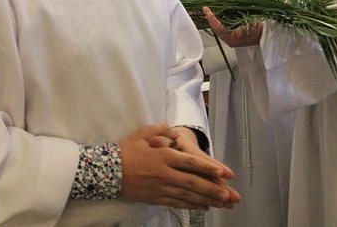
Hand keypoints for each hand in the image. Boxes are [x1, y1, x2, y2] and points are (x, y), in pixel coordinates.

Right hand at [120, 123, 239, 210]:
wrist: (107, 171)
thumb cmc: (126, 150)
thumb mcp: (142, 132)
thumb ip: (161, 129)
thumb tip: (175, 131)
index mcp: (164, 156)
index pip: (190, 163)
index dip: (208, 168)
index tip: (223, 172)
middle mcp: (164, 173)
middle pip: (192, 182)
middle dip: (212, 189)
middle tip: (229, 195)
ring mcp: (160, 188)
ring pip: (187, 196)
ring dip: (206, 200)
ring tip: (221, 203)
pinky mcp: (155, 198)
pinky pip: (176, 203)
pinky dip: (191, 206)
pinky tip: (203, 207)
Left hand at [203, 7, 261, 47]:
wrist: (269, 35)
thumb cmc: (261, 29)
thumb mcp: (249, 20)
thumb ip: (237, 14)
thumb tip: (228, 4)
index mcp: (232, 38)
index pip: (218, 28)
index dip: (211, 18)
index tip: (206, 10)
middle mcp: (230, 40)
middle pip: (216, 29)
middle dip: (211, 19)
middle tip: (206, 9)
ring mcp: (232, 39)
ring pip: (219, 29)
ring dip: (214, 20)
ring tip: (210, 11)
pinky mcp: (235, 36)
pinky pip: (224, 29)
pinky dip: (220, 21)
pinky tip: (219, 15)